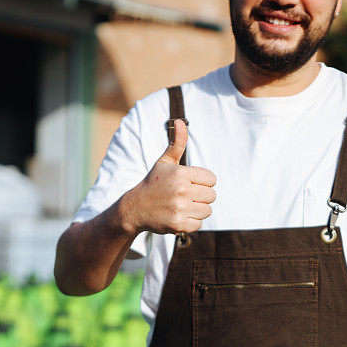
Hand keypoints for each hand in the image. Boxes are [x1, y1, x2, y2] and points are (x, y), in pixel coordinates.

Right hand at [121, 120, 216, 234]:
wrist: (135, 208)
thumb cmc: (154, 182)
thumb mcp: (164, 161)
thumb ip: (177, 143)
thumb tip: (180, 121)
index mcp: (181, 173)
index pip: (212, 179)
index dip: (202, 182)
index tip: (189, 184)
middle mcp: (181, 191)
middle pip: (212, 196)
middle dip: (201, 197)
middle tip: (185, 196)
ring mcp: (180, 209)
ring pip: (207, 210)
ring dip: (197, 209)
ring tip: (182, 206)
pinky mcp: (178, 225)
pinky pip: (199, 224)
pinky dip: (191, 222)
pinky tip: (178, 216)